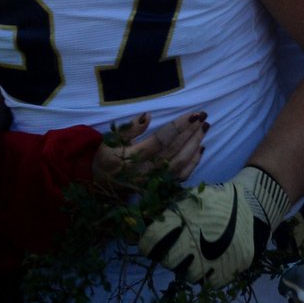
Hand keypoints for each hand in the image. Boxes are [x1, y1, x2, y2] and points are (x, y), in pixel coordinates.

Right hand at [92, 110, 208, 192]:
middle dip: (191, 132)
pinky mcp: (158, 188)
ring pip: (180, 164)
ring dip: (194, 145)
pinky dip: (193, 163)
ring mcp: (153, 182)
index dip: (179, 126)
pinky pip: (180, 177)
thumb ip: (129, 128)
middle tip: (203, 117)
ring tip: (203, 129)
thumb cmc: (106, 156)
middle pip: (174, 150)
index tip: (194, 114)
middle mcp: (144, 171)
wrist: (99, 183)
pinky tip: (200, 148)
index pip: (161, 139)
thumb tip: (148, 116)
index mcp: (131, 157)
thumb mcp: (110, 139)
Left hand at [139, 164, 291, 286]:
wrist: (254, 204)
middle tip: (180, 248)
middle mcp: (192, 243)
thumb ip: (168, 214)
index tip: (151, 245)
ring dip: (189, 266)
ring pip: (187, 275)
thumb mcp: (191, 197)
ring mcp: (210, 260)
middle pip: (168, 261)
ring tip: (198, 254)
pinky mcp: (226, 272)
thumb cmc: (218, 200)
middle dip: (170, 255)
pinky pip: (208, 283)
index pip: (150, 243)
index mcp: (181, 223)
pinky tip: (212, 262)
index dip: (148, 245)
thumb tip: (145, 227)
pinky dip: (208, 274)